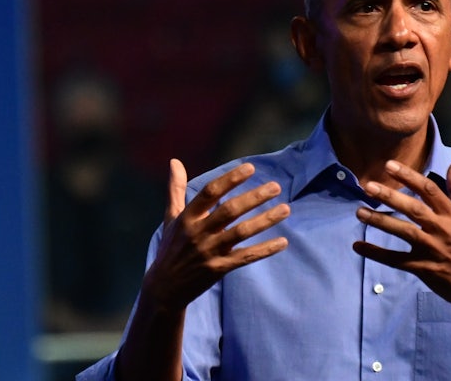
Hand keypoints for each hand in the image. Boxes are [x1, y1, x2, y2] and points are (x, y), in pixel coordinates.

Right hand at [143, 159, 289, 311]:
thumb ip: (176, 189)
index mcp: (187, 217)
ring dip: (265, 220)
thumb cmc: (171, 248)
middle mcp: (198, 232)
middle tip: (276, 187)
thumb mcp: (171, 217)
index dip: (230, 179)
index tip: (251, 168)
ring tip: (286, 209)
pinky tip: (283, 242)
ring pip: (241, 232)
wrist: (165, 288)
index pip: (211, 192)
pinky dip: (265, 250)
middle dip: (254, 197)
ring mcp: (209, 251)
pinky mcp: (218, 269)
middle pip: (229, 211)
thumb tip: (175, 161)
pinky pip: (246, 257)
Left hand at [353, 160, 450, 325]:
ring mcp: (432, 249)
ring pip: (403, 232)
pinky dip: (376, 253)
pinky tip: (358, 246)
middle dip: (390, 196)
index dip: (409, 176)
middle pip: (414, 209)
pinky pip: (396, 260)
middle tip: (368, 187)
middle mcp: (442, 229)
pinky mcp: (422, 268)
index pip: (429, 190)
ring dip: (380, 221)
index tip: (389, 165)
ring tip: (359, 212)